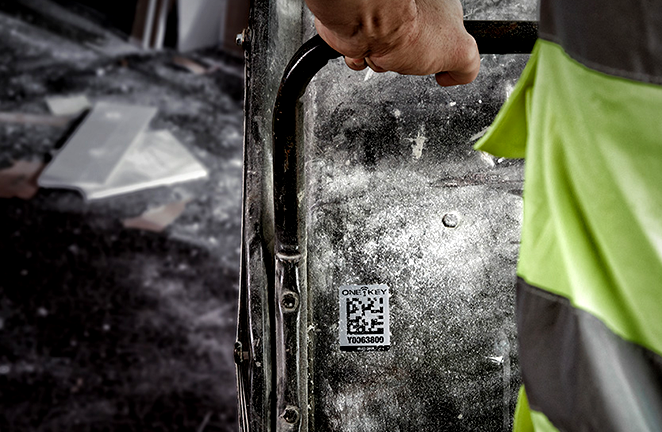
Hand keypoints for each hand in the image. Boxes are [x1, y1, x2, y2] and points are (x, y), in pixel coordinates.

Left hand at [306, 0, 479, 85]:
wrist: (368, 21)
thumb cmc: (408, 29)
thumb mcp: (460, 53)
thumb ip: (468, 66)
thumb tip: (458, 75)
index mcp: (440, 10)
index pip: (444, 41)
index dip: (440, 58)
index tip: (436, 64)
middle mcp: (411, 10)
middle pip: (412, 53)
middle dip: (408, 63)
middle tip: (409, 57)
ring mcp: (385, 18)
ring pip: (386, 56)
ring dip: (384, 63)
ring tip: (387, 53)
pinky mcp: (361, 28)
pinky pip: (362, 54)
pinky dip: (363, 59)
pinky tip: (369, 51)